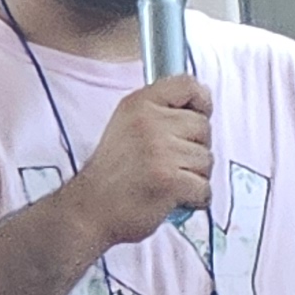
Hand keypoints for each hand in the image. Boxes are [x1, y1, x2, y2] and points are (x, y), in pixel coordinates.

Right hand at [61, 76, 213, 245]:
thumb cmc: (112, 173)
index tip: (197, 116)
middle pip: (203, 126)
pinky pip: (204, 188)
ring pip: (206, 160)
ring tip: (166, 181)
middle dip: (194, 149)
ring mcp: (160, 151)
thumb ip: (160, 112)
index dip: (201, 102)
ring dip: (193, 176)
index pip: (188, 85)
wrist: (88, 210)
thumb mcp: (127, 125)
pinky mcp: (170, 180)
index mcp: (139, 104)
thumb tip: (202, 102)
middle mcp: (149, 122)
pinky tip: (172, 198)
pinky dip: (194, 199)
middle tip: (168, 163)